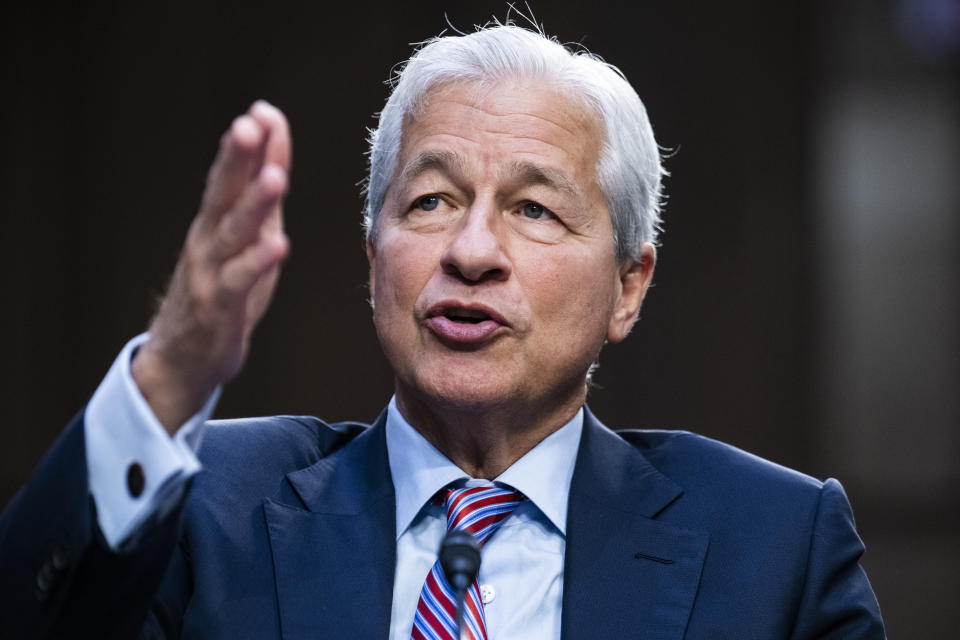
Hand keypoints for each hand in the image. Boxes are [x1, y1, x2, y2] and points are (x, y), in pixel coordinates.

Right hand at [131, 101, 291, 434]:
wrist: (182, 358)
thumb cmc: (220, 290)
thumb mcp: (247, 238)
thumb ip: (261, 195)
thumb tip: (275, 145)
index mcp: (217, 221)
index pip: (234, 176)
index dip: (252, 146)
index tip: (265, 110)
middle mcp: (208, 240)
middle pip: (223, 193)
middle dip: (238, 158)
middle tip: (250, 125)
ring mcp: (208, 273)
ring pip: (232, 234)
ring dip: (253, 205)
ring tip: (274, 179)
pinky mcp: (216, 307)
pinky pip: (237, 282)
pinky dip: (257, 263)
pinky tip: (279, 246)